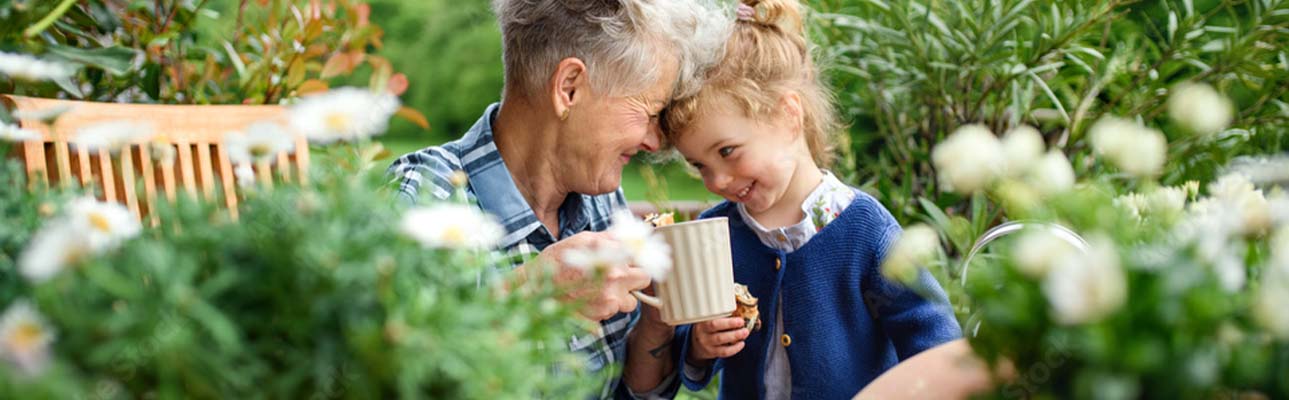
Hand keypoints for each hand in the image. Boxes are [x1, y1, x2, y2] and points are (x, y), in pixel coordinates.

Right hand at [530, 231, 652, 320]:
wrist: (535, 288)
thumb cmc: (558, 260)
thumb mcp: (584, 239)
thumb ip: (612, 238)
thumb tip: (631, 237)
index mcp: (613, 258)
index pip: (645, 258)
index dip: (638, 258)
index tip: (632, 259)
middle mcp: (614, 281)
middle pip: (644, 280)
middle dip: (635, 276)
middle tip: (620, 273)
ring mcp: (608, 302)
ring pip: (631, 301)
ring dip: (623, 295)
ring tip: (603, 287)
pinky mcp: (600, 318)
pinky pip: (613, 312)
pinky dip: (607, 307)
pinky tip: (590, 297)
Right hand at [688, 317, 749, 363]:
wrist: (696, 344)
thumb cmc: (707, 328)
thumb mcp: (708, 319)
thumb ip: (719, 314)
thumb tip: (740, 308)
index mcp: (702, 322)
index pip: (713, 321)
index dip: (727, 321)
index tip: (739, 319)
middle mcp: (702, 333)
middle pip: (716, 329)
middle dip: (731, 326)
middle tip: (743, 325)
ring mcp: (706, 344)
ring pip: (720, 340)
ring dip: (735, 336)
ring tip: (745, 333)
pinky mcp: (711, 352)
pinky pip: (724, 352)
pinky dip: (734, 348)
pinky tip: (741, 343)